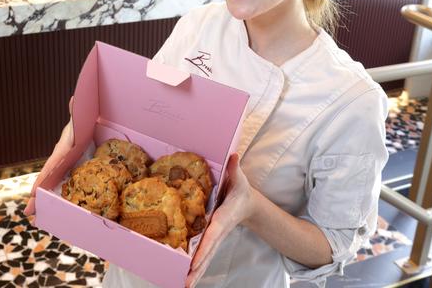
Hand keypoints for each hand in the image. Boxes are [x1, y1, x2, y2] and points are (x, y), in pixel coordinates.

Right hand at [23, 97, 74, 217]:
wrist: (87, 127)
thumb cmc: (83, 123)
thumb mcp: (80, 120)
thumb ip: (76, 111)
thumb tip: (74, 98)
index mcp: (62, 150)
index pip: (51, 166)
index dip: (42, 179)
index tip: (33, 193)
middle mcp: (61, 161)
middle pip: (47, 180)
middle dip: (38, 196)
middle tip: (29, 211)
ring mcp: (65, 168)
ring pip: (54, 185)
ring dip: (46, 199)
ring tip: (38, 215)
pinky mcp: (73, 172)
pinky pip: (65, 185)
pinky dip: (59, 197)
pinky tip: (58, 210)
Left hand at [186, 154, 255, 286]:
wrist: (247, 205)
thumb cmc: (239, 190)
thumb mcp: (238, 178)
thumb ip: (234, 169)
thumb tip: (233, 156)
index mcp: (222, 218)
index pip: (212, 235)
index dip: (204, 248)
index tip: (195, 261)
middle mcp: (217, 231)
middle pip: (207, 253)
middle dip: (197, 269)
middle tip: (186, 283)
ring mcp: (214, 238)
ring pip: (204, 258)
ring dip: (195, 272)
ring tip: (184, 286)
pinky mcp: (210, 240)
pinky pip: (202, 255)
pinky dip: (195, 267)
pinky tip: (185, 277)